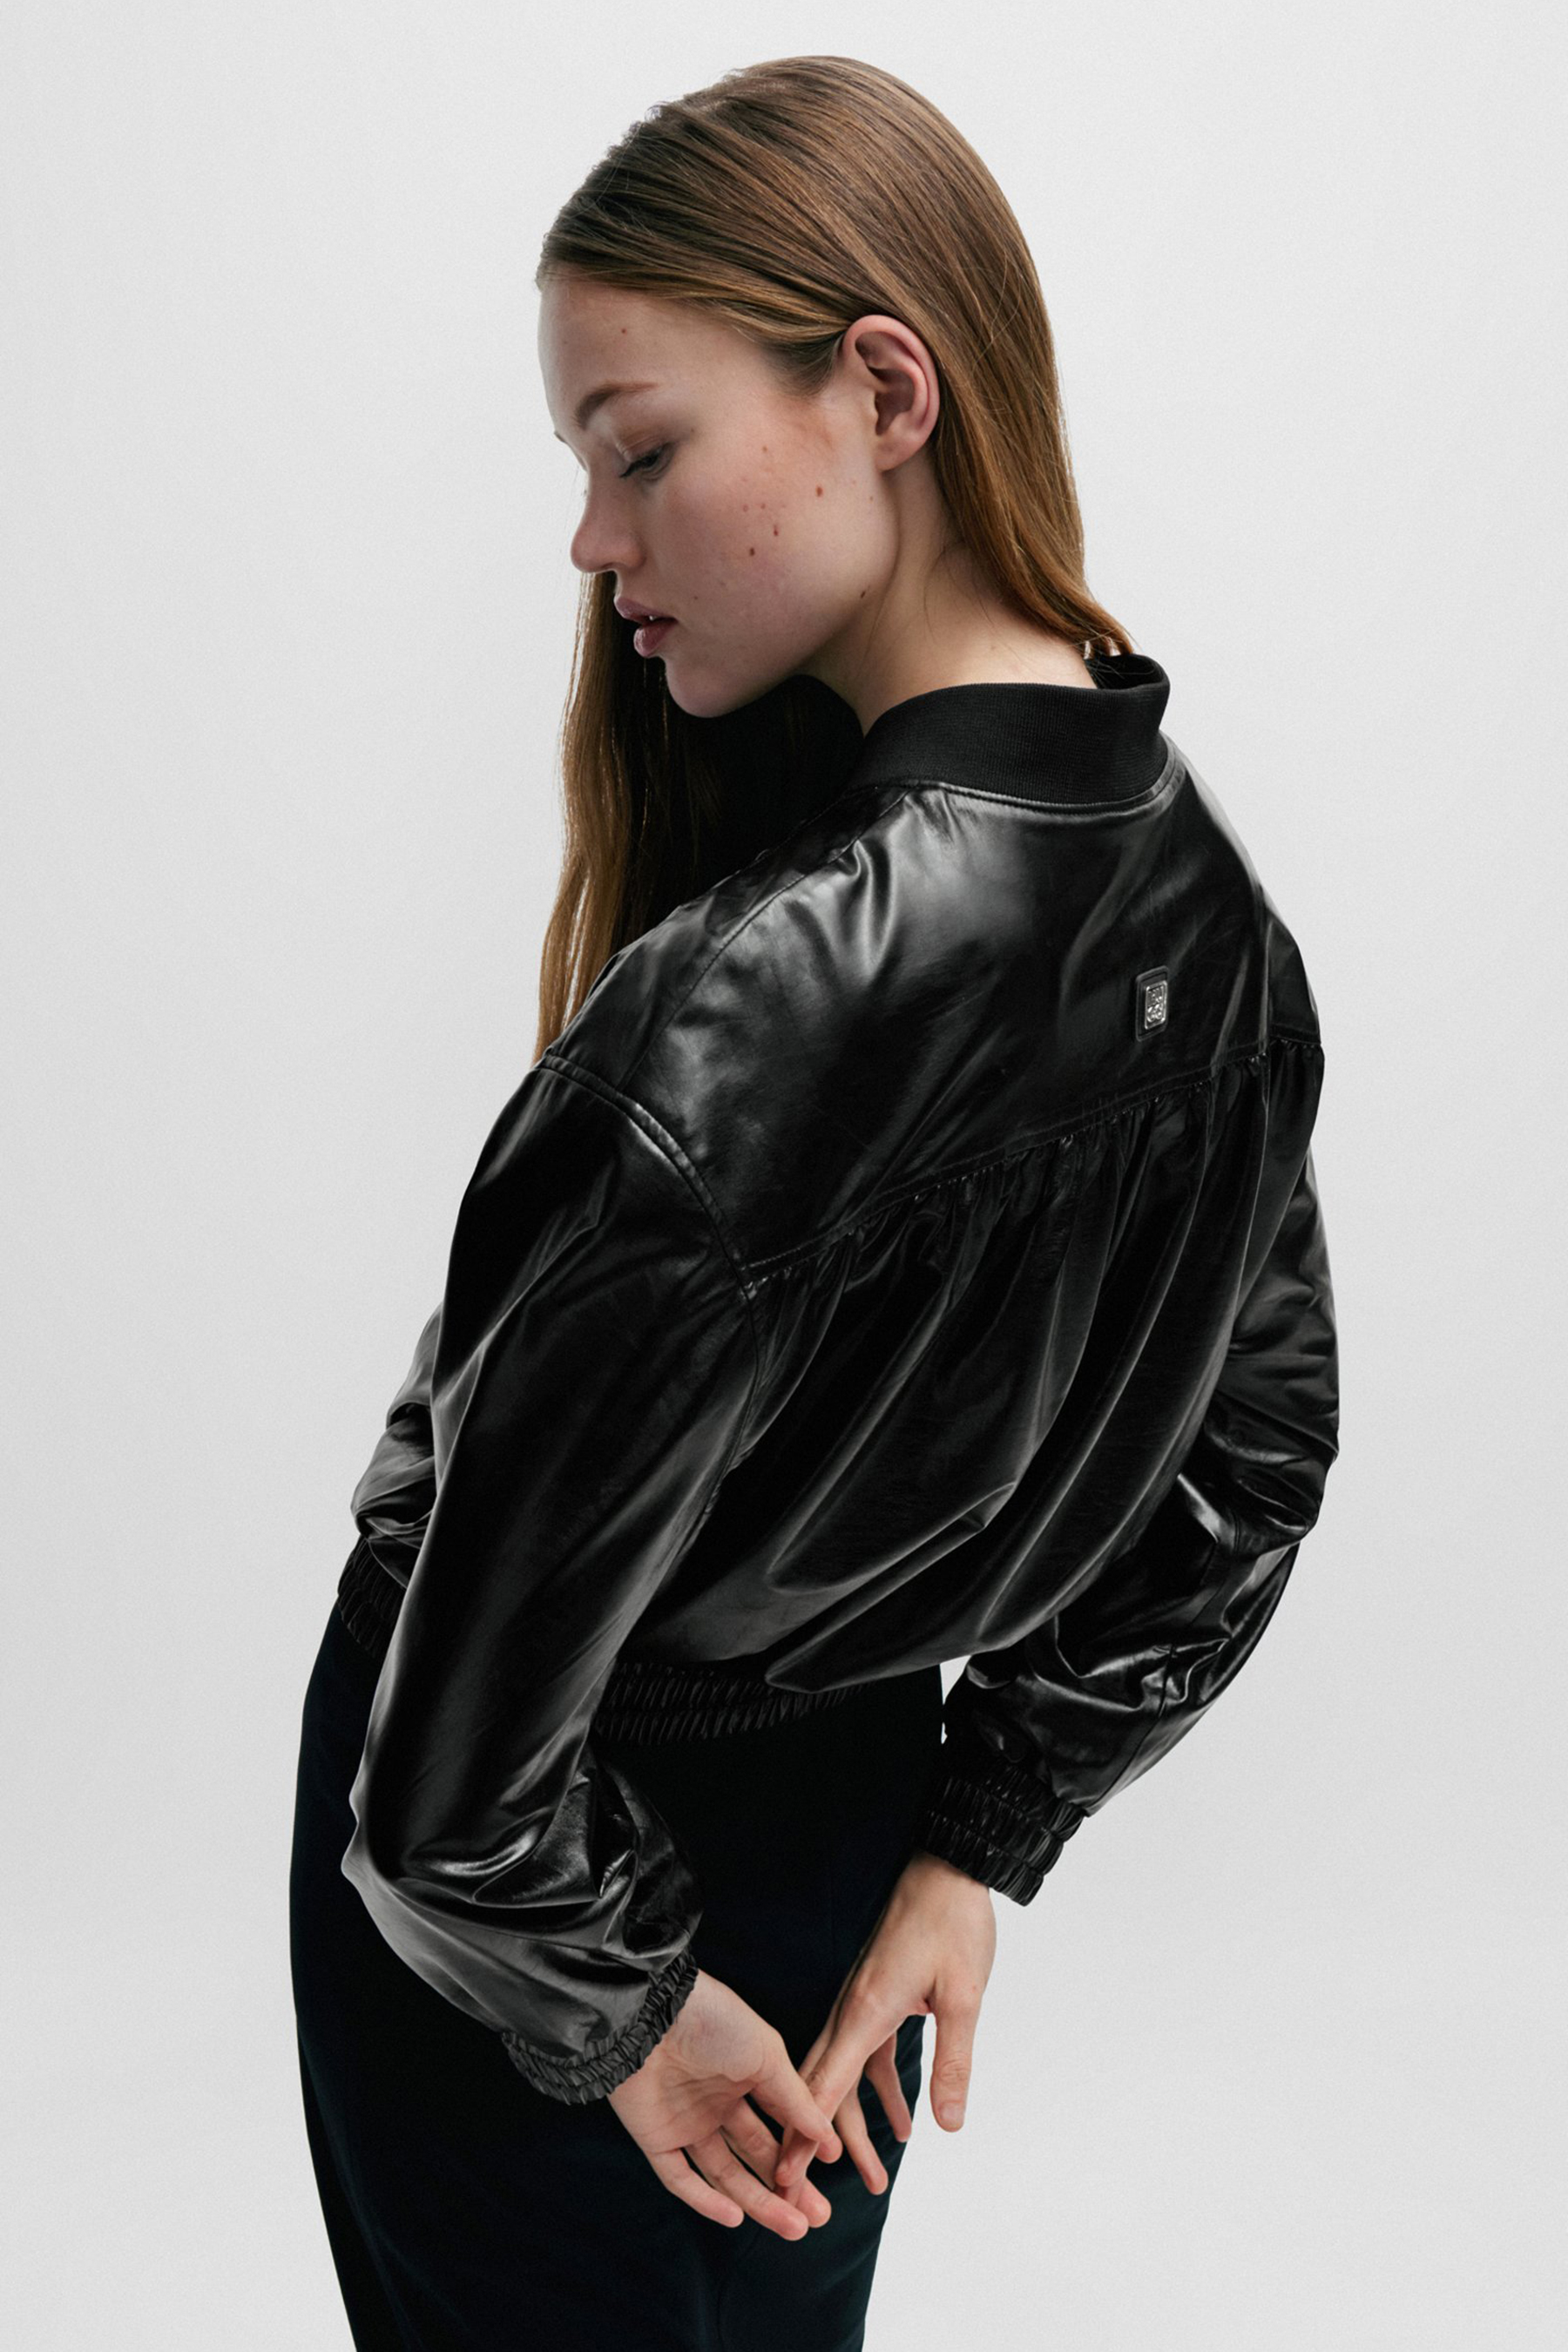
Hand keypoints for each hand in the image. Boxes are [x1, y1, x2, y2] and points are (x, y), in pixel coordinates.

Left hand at [607, 1966, 842, 2240]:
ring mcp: (686, 2122)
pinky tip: (737, 2217)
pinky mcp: (656, 2138)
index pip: (779, 2121)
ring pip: (725, 2174)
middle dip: (788, 2187)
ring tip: (794, 2228)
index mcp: (744, 2075)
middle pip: (756, 2154)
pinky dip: (706, 2201)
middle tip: (819, 2217)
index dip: (803, 2146)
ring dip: (758, 2202)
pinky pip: (681, 2178)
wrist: (651, 2014)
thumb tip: (828, 2136)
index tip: (834, 2165)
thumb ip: (795, 2098)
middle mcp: (717, 2101)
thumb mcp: (766, 2054)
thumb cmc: (714, 2021)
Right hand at [770, 1849, 995, 2204]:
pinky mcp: (878, 1997)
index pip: (823, 2086)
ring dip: (858, 2124)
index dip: (802, 2135)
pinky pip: (868, 2056)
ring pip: (845, 2076)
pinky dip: (879, 2091)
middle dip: (817, 2143)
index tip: (783, 2177)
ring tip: (878, 2177)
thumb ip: (953, 2062)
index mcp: (865, 2012)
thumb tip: (949, 2125)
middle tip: (809, 2197)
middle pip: (823, 2088)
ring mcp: (862, 2003)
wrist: (948, 1867)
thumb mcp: (963, 1996)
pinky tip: (905, 2122)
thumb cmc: (953, 1922)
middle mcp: (854, 2010)